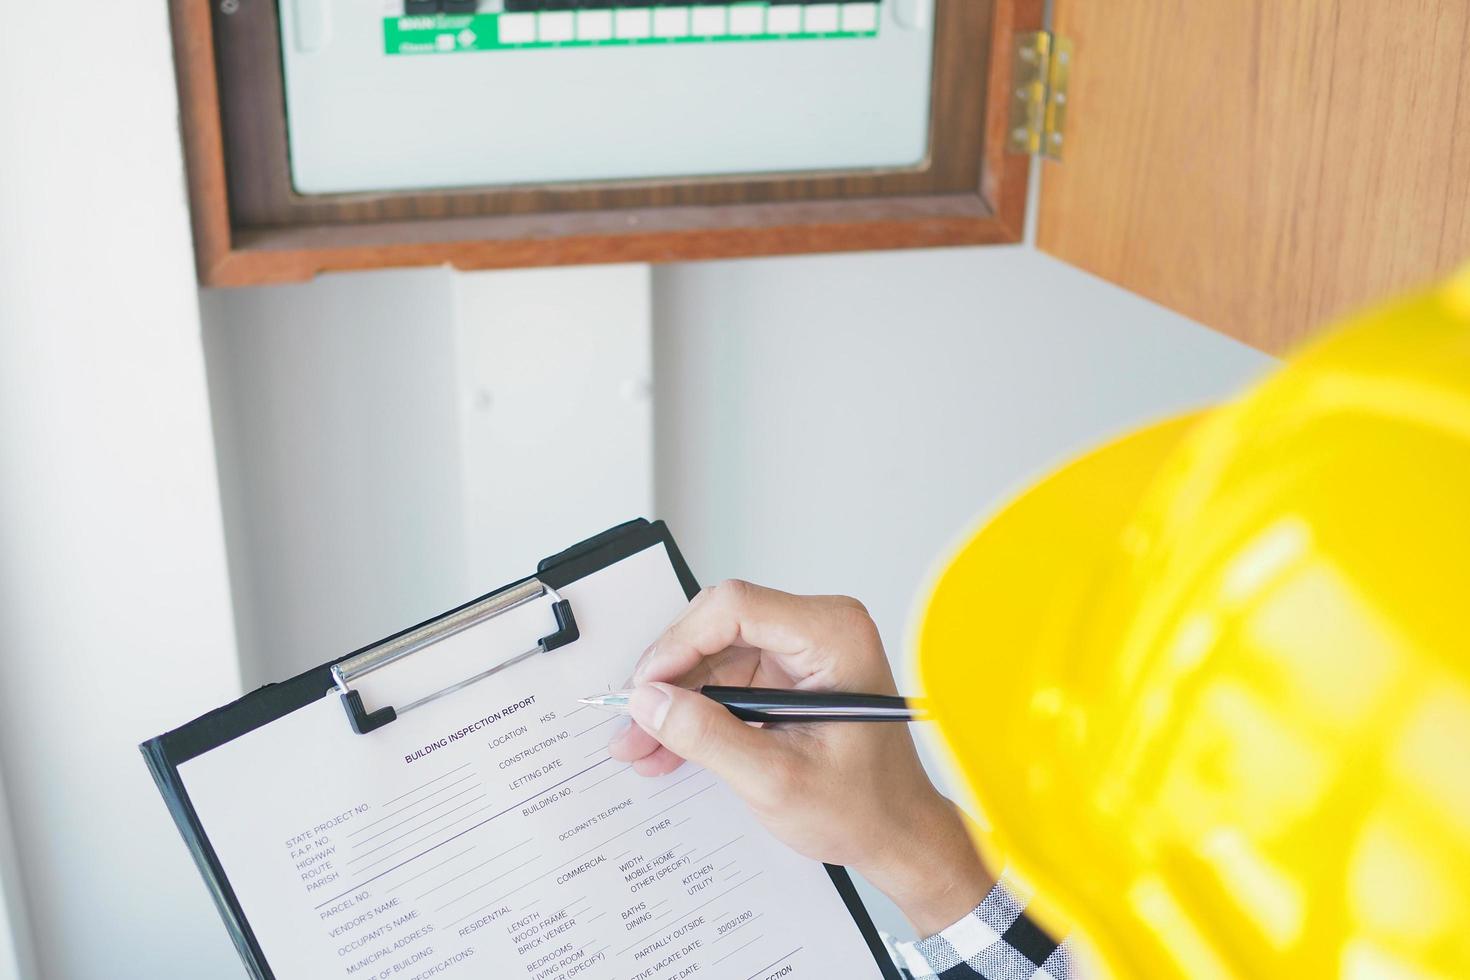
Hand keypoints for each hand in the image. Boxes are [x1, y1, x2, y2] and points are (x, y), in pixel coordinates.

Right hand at [608, 580, 992, 935]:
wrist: (898, 835)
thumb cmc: (865, 807)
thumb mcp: (775, 780)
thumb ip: (707, 737)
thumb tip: (648, 702)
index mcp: (834, 636)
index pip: (735, 608)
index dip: (678, 644)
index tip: (645, 689)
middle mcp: (821, 629)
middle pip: (718, 627)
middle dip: (669, 678)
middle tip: (633, 722)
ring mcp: (804, 650)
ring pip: (715, 655)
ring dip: (675, 699)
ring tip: (640, 744)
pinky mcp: (790, 674)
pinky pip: (728, 678)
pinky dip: (697, 710)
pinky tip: (667, 744)